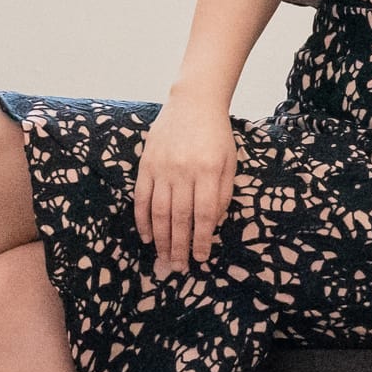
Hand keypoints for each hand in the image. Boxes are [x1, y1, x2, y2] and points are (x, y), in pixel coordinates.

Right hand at [133, 103, 238, 274]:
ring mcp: (162, 168)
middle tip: (179, 268)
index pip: (204, 214)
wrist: (193, 103)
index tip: (201, 259)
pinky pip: (142, 198)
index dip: (202, 239)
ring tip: (164, 259)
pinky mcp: (146, 164)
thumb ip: (223, 193)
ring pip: (159, 212)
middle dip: (179, 247)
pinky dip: (143, 219)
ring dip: (161, 239)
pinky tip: (147, 236)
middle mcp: (183, 171)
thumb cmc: (217, 136)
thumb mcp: (230, 162)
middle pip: (179, 218)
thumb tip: (213, 225)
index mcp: (209, 171)